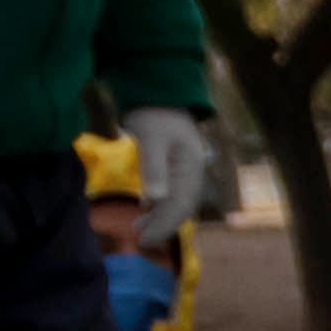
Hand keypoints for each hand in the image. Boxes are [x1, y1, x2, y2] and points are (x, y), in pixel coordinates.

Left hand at [125, 105, 212, 245]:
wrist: (160, 91)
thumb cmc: (155, 113)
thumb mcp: (152, 138)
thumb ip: (153, 168)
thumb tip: (155, 200)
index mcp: (191, 169)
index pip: (180, 205)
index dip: (164, 224)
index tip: (144, 238)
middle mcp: (192, 174)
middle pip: (180, 208)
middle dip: (162, 225)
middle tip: (140, 239)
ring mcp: (184, 170)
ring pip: (175, 202)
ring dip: (159, 216)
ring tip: (139, 228)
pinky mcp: (174, 166)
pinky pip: (170, 192)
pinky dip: (158, 203)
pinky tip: (146, 207)